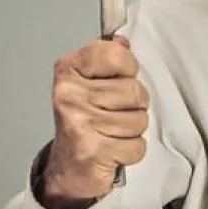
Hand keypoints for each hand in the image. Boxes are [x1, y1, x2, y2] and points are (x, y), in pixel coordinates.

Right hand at [44, 35, 149, 203]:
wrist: (68, 166)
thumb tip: (122, 41)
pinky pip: (137, 145)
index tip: (117, 78)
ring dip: (133, 129)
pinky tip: (113, 148)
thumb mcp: (88, 82)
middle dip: (134, 105)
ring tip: (112, 131)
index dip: (127, 68)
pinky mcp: (94, 150)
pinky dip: (131, 151)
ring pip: (139, 119)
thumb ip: (107, 58)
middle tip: (114, 113)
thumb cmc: (82, 120)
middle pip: (134, 90)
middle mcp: (70, 94)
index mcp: (69, 70)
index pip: (116, 54)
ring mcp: (81, 122)